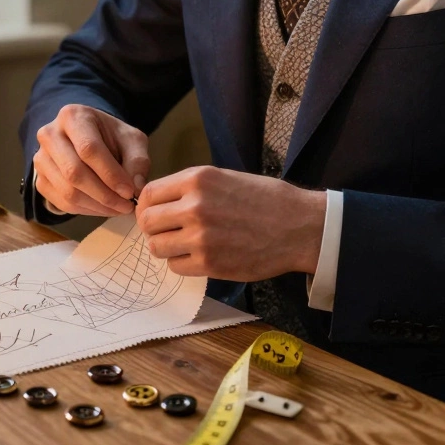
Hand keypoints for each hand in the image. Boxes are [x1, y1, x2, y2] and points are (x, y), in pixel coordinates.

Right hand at [32, 104, 149, 216]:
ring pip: (68, 191)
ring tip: (119, 208)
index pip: (88, 149)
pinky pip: (62, 202)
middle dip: (104, 194)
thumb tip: (136, 189)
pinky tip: (104, 207)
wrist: (88, 139)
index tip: (130, 192)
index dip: (110, 174)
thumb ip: (138, 160)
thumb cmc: (111, 137)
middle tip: (127, 206)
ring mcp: (41, 159)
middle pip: (74, 172)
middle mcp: (50, 135)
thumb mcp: (131, 139)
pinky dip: (87, 210)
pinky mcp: (40, 180)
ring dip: (97, 206)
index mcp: (72, 117)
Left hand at [135, 166, 325, 281]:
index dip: (146, 206)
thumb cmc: (265, 200)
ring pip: (157, 246)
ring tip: (183, 245)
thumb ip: (191, 188)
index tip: (153, 214)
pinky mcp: (210, 263)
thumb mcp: (225, 178)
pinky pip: (175, 266)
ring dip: (166, 247)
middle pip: (148, 222)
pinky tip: (198, 256)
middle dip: (154, 228)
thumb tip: (160, 201)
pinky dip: (182, 263)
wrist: (299, 226)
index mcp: (197, 180)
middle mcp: (195, 206)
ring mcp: (201, 236)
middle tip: (168, 232)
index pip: (149, 194)